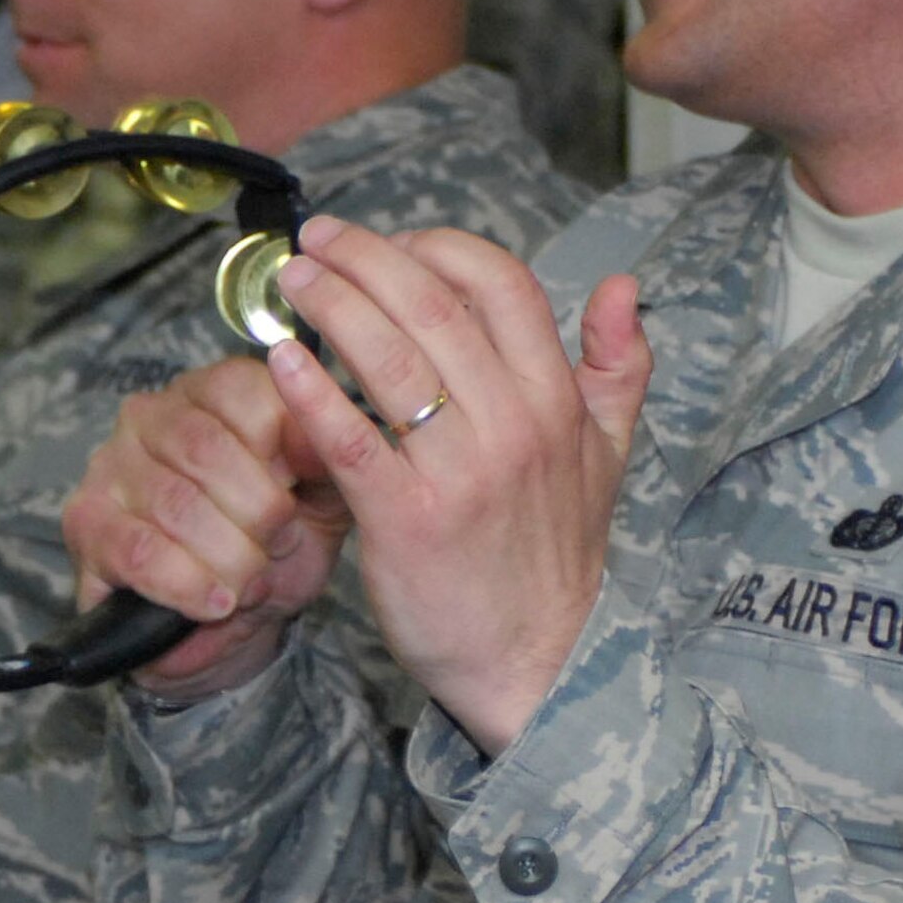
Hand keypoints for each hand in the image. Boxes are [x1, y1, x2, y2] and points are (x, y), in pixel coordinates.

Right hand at [62, 356, 350, 699]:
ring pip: (175, 505)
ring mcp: (111, 464)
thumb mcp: (325, 497)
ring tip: (248, 581)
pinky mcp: (86, 521)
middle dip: (258, 515)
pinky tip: (215, 603)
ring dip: (227, 558)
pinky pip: (138, 551)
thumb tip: (330, 419)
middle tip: (276, 548)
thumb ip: (334, 453)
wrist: (237, 618)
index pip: (246, 393)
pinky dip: (187, 585)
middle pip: (207, 451)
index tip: (299, 497)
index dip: (284, 454)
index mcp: (216, 391)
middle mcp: (154, 413)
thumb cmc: (280, 544)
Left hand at [266, 216, 650, 756]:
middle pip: (431, 305)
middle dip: (364, 256)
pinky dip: (310, 391)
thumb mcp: (609, 456)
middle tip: (317, 238)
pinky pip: (350, 438)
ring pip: (387, 357)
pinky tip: (280, 359)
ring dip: (331, 303)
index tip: (391, 241)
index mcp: (556, 400)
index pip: (501, 284)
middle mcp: (512, 424)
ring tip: (294, 278)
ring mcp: (458, 471)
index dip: (438, 247)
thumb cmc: (557, 559)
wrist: (538, 663)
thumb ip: (620, 367)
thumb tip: (623, 286)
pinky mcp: (406, 520)